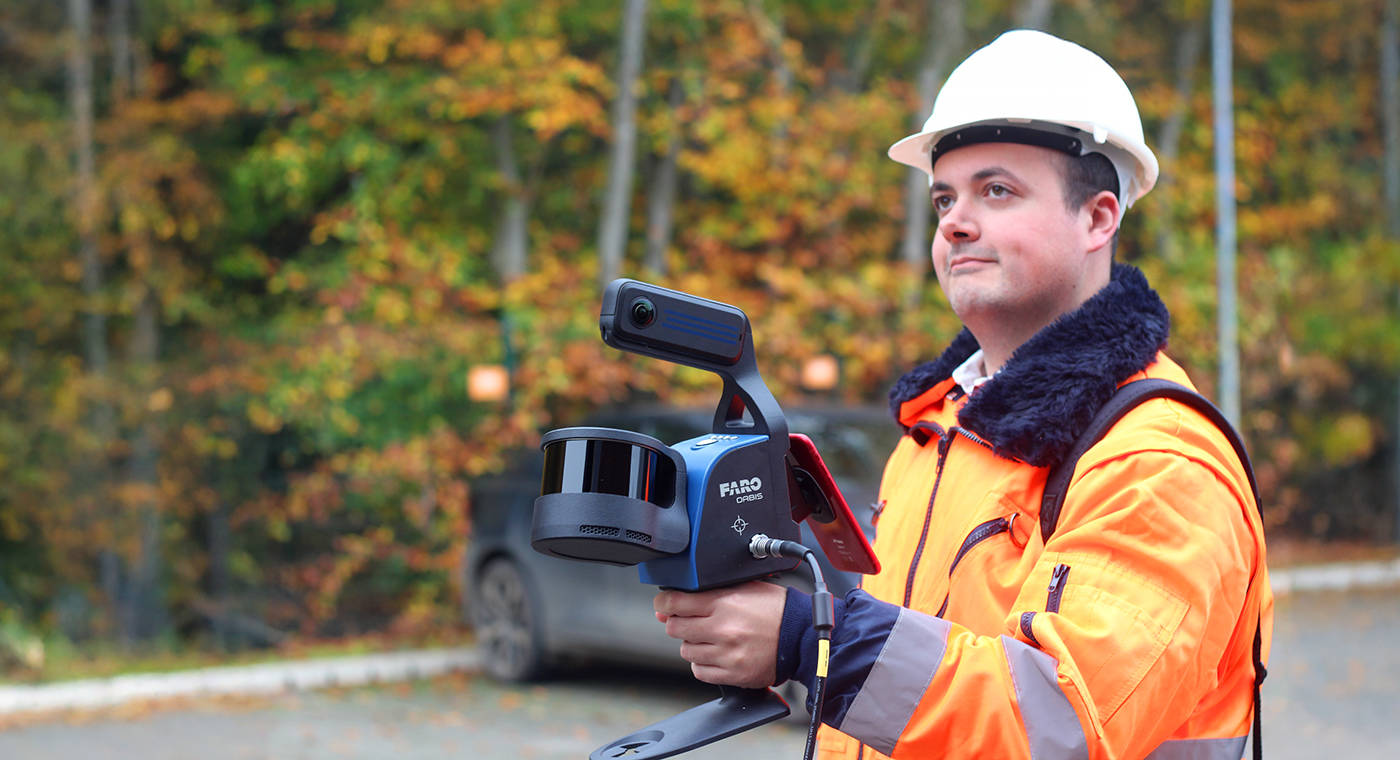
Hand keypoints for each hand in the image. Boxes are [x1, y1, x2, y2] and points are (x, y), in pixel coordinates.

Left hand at [653, 580, 786, 687]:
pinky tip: (716, 654)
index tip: (664, 605)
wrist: (802, 637)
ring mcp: (727, 654)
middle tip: (694, 621)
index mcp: (724, 602)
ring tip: (711, 637)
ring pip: (686, 651)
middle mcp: (723, 629)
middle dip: (679, 623)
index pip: (675, 603)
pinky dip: (703, 663)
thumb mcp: (744, 588)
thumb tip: (669, 605)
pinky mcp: (732, 674)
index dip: (664, 603)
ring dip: (693, 643)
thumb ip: (708, 592)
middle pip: (675, 628)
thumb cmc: (776, 609)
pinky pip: (699, 671)